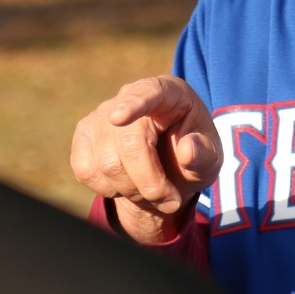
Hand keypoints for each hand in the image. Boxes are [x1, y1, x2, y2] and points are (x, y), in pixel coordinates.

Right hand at [70, 75, 221, 243]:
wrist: (168, 169)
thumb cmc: (192, 155)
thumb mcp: (211, 158)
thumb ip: (205, 154)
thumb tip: (187, 151)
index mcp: (168, 92)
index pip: (149, 92)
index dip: (133, 104)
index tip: (118, 118)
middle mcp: (129, 95)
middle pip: (128, 144)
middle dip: (150, 182)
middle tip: (171, 201)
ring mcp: (101, 115)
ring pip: (106, 163)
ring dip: (133, 190)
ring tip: (152, 191)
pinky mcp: (83, 136)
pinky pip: (86, 170)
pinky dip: (108, 189)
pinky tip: (126, 184)